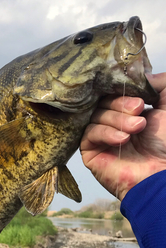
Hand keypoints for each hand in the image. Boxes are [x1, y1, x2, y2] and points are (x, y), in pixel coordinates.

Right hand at [80, 72, 165, 200]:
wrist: (162, 173)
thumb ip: (159, 83)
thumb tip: (139, 75)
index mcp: (130, 112)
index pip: (115, 92)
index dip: (123, 91)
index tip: (140, 97)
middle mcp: (114, 123)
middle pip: (103, 101)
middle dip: (121, 104)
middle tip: (139, 110)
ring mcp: (101, 138)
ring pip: (96, 115)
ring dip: (117, 119)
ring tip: (137, 128)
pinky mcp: (90, 152)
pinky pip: (89, 133)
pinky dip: (106, 132)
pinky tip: (122, 140)